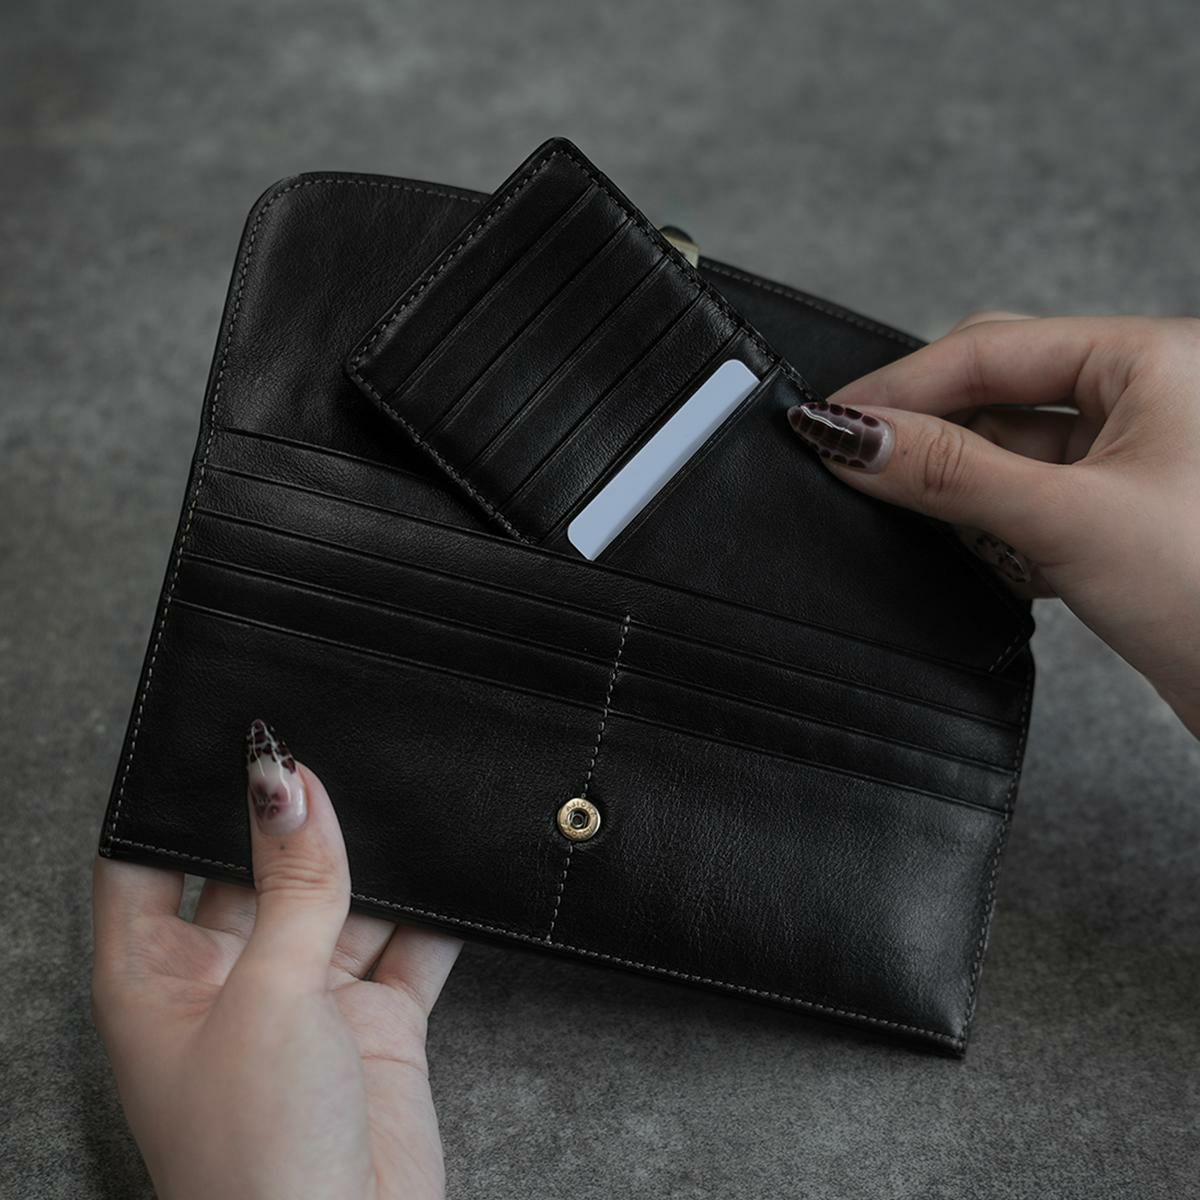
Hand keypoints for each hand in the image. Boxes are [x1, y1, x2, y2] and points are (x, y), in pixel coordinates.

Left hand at [92, 720, 461, 1199]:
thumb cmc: (254, 1153)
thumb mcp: (267, 993)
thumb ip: (291, 882)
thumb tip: (289, 779)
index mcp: (156, 978)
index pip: (147, 863)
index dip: (176, 800)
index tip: (219, 731)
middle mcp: (229, 982)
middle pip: (255, 871)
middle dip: (290, 818)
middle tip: (327, 742)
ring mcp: (307, 1001)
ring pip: (338, 901)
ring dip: (368, 860)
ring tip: (393, 786)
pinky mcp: (377, 1022)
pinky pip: (408, 946)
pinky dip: (431, 912)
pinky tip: (448, 865)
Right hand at [787, 313, 1199, 737]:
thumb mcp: (1067, 519)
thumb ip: (951, 473)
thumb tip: (854, 437)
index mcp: (1152, 360)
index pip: (992, 348)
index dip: (901, 383)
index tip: (829, 417)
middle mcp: (1145, 399)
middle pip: (997, 392)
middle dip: (924, 426)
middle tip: (848, 454)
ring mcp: (1133, 461)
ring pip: (1009, 450)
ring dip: (952, 480)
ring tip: (889, 500)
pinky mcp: (1121, 519)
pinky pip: (1028, 499)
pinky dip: (985, 520)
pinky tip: (955, 542)